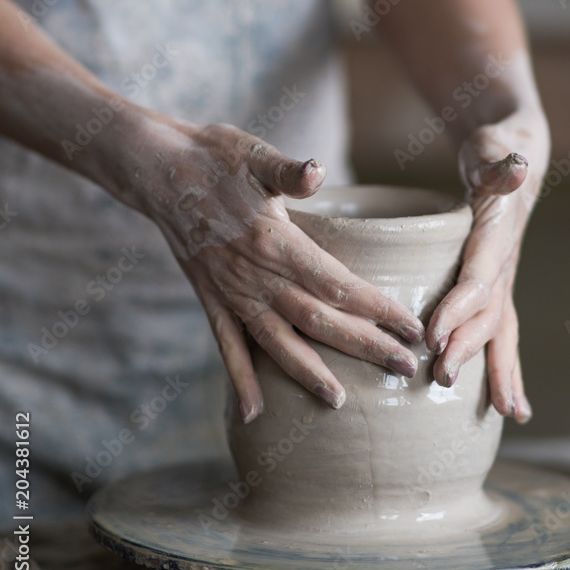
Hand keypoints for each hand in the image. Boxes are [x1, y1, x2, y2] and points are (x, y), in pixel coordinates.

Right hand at [132, 117, 423, 421]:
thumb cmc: (214, 157)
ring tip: (339, 403)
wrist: (159, 171)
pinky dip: (240, 380)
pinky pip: (227, 347)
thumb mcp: (255, 155)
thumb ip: (288, 171)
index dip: (377, 308)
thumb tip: (316, 170)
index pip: (337, 285)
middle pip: (318, 322)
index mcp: (274, 241)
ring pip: (277, 343)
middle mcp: (254, 276)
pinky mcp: (211, 299)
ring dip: (309, 374)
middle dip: (365, 347)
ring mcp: (231, 293)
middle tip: (405, 369)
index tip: (411, 328)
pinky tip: (254, 414)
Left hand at [425, 114, 548, 422]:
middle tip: (442, 379)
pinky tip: (511, 407)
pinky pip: (503, 335)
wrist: (514, 160)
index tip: (432, 336)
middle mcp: (504, 266)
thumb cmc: (492, 154)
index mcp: (496, 238)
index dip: (458, 309)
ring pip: (503, 333)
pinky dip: (507, 369)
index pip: (478, 280)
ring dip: (501, 371)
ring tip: (508, 413)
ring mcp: (505, 282)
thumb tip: (514, 166)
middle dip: (468, 350)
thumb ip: (496, 163)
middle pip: (489, 316)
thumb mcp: (489, 151)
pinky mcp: (497, 291)